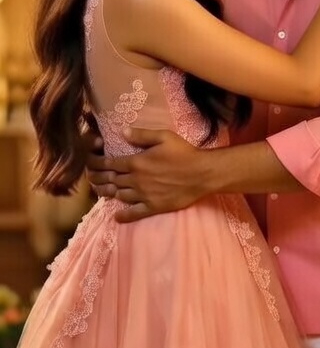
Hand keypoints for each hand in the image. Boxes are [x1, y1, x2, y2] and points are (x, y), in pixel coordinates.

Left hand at [89, 127, 204, 223]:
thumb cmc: (184, 153)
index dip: (96, 163)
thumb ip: (142, 135)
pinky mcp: (153, 207)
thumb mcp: (164, 136)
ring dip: (107, 193)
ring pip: (119, 195)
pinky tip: (117, 216)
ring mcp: (144, 195)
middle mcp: (136, 180)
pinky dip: (124, 215)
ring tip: (100, 191)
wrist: (202, 174)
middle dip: (98, 178)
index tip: (89, 163)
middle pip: (110, 180)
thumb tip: (122, 131)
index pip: (109, 163)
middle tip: (90, 177)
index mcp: (136, 162)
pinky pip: (134, 213)